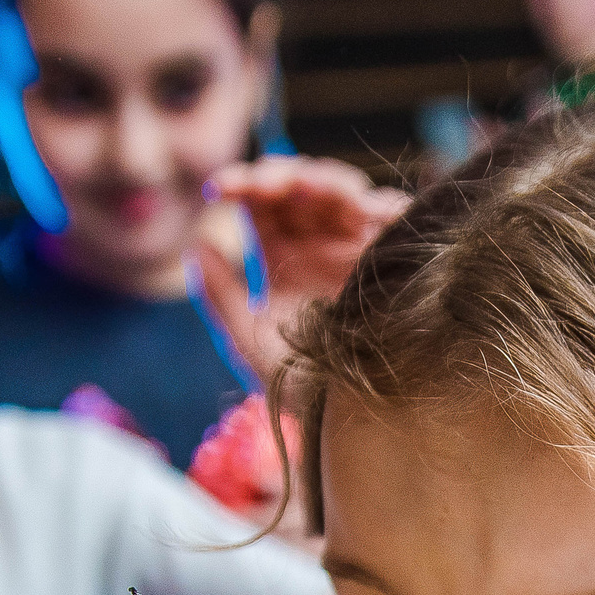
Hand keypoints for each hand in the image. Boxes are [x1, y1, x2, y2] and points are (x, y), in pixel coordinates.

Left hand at [193, 156, 409, 375]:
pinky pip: (390, 213)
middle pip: (299, 187)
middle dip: (278, 176)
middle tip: (262, 183)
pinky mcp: (397, 256)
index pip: (262, 204)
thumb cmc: (304, 389)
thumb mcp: (251, 341)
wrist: (358, 418)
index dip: (242, 186)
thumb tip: (197, 243)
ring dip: (319, 179)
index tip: (217, 190)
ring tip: (299, 187)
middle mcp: (320, 245)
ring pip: (340, 189)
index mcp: (284, 257)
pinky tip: (353, 207)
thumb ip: (219, 294)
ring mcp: (359, 246)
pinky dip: (371, 203)